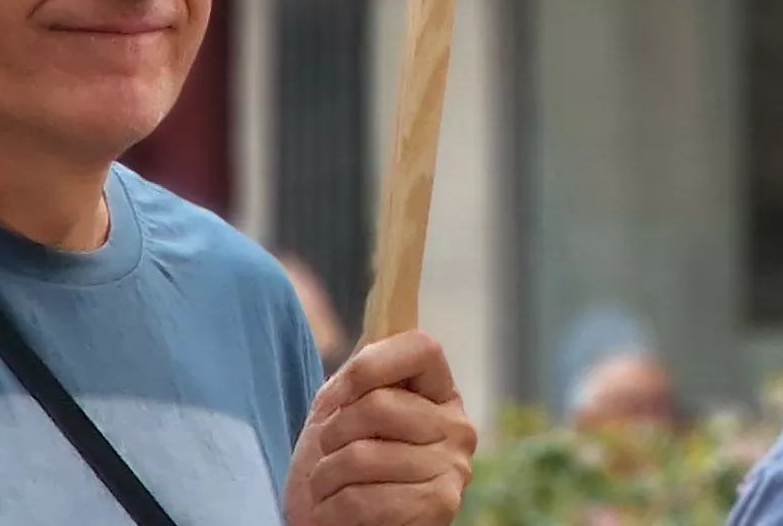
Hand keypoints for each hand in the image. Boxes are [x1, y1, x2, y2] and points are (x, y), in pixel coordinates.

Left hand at [286, 330, 477, 525]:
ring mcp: (453, 468)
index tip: (338, 396)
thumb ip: (363, 374)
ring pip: (362, 456)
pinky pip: (363, 498)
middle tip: (327, 457)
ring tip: (329, 489)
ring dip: (324, 478)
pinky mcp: (438, 507)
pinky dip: (331, 511)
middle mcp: (458, 428)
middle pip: (377, 405)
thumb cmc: (338, 470)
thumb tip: (389, 280)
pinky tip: (337, 513)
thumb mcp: (344, 413)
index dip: (369, 366)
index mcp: (439, 396)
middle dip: (331, 435)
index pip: (422, 347)